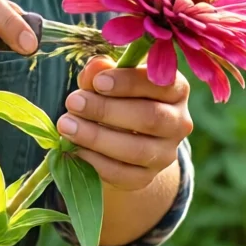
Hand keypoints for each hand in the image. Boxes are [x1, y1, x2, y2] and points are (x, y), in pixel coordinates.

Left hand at [56, 56, 192, 189]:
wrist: (121, 138)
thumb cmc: (115, 97)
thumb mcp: (109, 79)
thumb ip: (101, 71)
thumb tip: (96, 67)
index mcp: (175, 90)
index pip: (160, 85)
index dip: (129, 83)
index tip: (98, 82)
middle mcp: (178, 123)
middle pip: (150, 118)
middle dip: (107, 110)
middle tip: (73, 102)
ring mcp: (166, 154)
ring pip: (137, 150)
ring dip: (96, 137)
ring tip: (66, 125)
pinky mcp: (146, 177)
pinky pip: (123, 174)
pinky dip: (95, 162)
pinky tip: (74, 149)